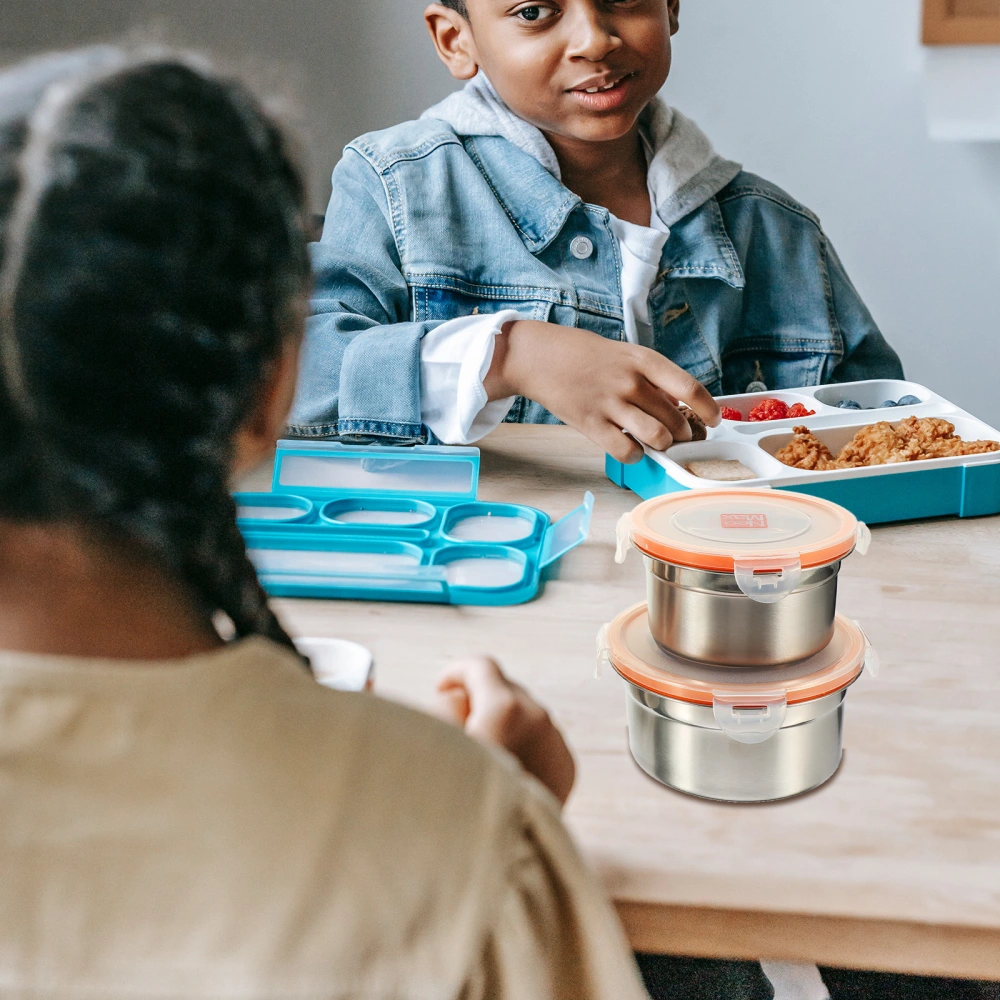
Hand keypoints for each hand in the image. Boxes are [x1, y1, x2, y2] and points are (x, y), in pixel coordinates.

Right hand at [436, 657, 575, 805]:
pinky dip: (523, 744)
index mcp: (505, 708)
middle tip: (454, 723)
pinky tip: (504, 768)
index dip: (456, 671)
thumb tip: (455, 701)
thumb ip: (441, 711)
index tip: (442, 685)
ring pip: (525, 714)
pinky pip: (542, 740)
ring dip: (502, 722)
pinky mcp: (566, 767)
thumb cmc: (460, 806)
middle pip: (505, 688)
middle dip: (479, 698)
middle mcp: (538, 719)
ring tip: (478, 751)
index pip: (481, 667)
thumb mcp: (436, 747)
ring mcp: (557, 744)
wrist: (504, 864)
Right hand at [484, 320, 720, 463]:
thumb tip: (677, 404)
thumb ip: (652, 378)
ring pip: (657, 438)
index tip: (714, 420)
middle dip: (683, 434)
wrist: (540, 357)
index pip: (690, 387)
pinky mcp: (591, 424)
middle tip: (677, 436)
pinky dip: (636, 455)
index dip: (708, 408)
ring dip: (662, 445)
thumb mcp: (625, 355)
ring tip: (655, 441)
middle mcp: (631, 382)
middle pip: (675, 419)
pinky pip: (627, 451)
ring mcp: (611, 404)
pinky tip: (632, 448)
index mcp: (643, 360)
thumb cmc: (584, 356)